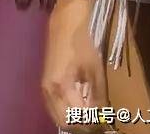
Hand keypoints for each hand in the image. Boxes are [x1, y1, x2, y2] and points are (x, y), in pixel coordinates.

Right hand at [42, 2, 109, 131]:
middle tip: (98, 123)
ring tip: (90, 117)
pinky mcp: (44, 86)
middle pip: (65, 123)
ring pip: (58, 119)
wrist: (64, 26)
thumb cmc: (81, 45)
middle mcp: (49, 93)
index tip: (105, 125)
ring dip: (74, 122)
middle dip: (83, 126)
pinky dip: (66, 115)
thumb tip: (102, 117)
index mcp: (62, 88)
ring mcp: (44, 90)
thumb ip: (98, 97)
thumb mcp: (95, 71)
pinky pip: (54, 110)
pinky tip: (79, 109)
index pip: (78, 119)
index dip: (93, 125)